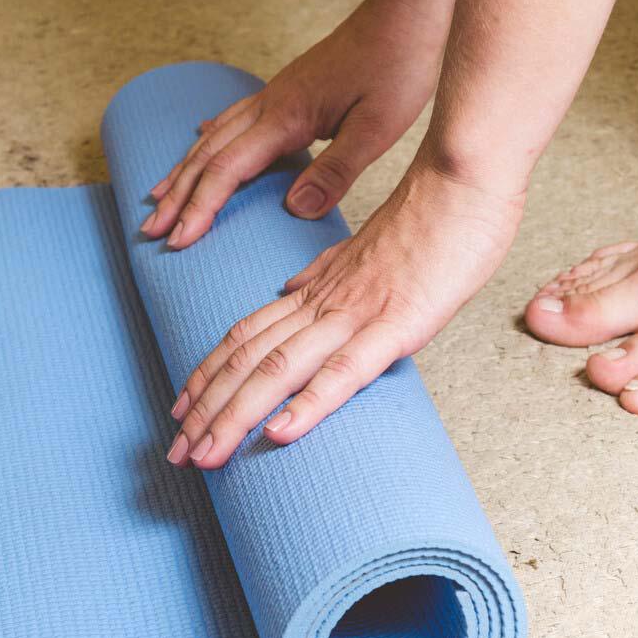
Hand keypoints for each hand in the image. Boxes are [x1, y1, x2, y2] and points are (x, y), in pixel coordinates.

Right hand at [141, 0, 450, 249]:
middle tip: (152, 231)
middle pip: (208, 155)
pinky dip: (209, 138)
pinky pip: (234, 119)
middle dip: (178, 196)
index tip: (179, 240)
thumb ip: (336, 170)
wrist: (402, 17)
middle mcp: (271, 105)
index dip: (200, 208)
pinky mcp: (287, 92)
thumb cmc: (396, 69)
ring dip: (185, 170)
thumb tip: (295, 208)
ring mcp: (275, 95)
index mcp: (287, 118)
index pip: (227, 170)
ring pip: (215, 136)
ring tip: (159, 196)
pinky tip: (199, 141)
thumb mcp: (377, 129)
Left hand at [164, 165, 524, 467]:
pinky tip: (278, 434)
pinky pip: (344, 370)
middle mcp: (324, 303)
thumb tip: (292, 288)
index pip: (247, 334)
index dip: (208, 373)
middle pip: (248, 359)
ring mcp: (356, 315)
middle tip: (174, 454)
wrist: (463, 181)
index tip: (180, 409)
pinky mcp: (396, 326)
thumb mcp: (366, 249)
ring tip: (204, 456)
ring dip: (235, 416)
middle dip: (207, 410)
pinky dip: (307, 405)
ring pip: (279, 368)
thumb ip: (326, 273)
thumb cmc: (430, 218)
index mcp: (318, 288)